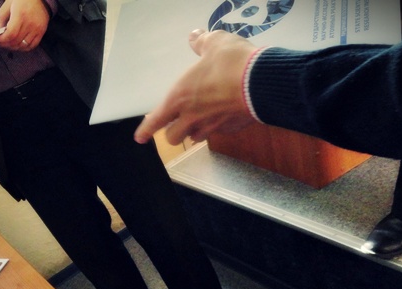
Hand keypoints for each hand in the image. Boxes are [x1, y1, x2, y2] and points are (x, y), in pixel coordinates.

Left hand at [0, 0, 49, 50]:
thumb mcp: (8, 5)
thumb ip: (0, 18)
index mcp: (20, 14)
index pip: (10, 34)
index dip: (2, 39)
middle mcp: (30, 23)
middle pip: (16, 41)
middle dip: (5, 44)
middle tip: (1, 41)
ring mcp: (36, 28)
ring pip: (23, 46)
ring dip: (14, 47)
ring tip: (9, 42)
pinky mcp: (41, 32)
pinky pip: (32, 46)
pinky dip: (23, 48)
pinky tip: (18, 43)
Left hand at [134, 30, 258, 145]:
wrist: (261, 82)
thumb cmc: (231, 63)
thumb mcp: (215, 44)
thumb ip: (202, 42)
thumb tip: (195, 37)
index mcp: (179, 98)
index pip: (156, 120)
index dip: (146, 130)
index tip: (140, 138)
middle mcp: (191, 117)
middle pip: (173, 137)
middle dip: (173, 132)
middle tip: (177, 124)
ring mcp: (211, 126)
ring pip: (194, 138)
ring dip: (193, 132)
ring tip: (199, 121)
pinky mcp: (230, 129)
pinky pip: (217, 133)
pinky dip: (215, 128)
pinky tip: (222, 116)